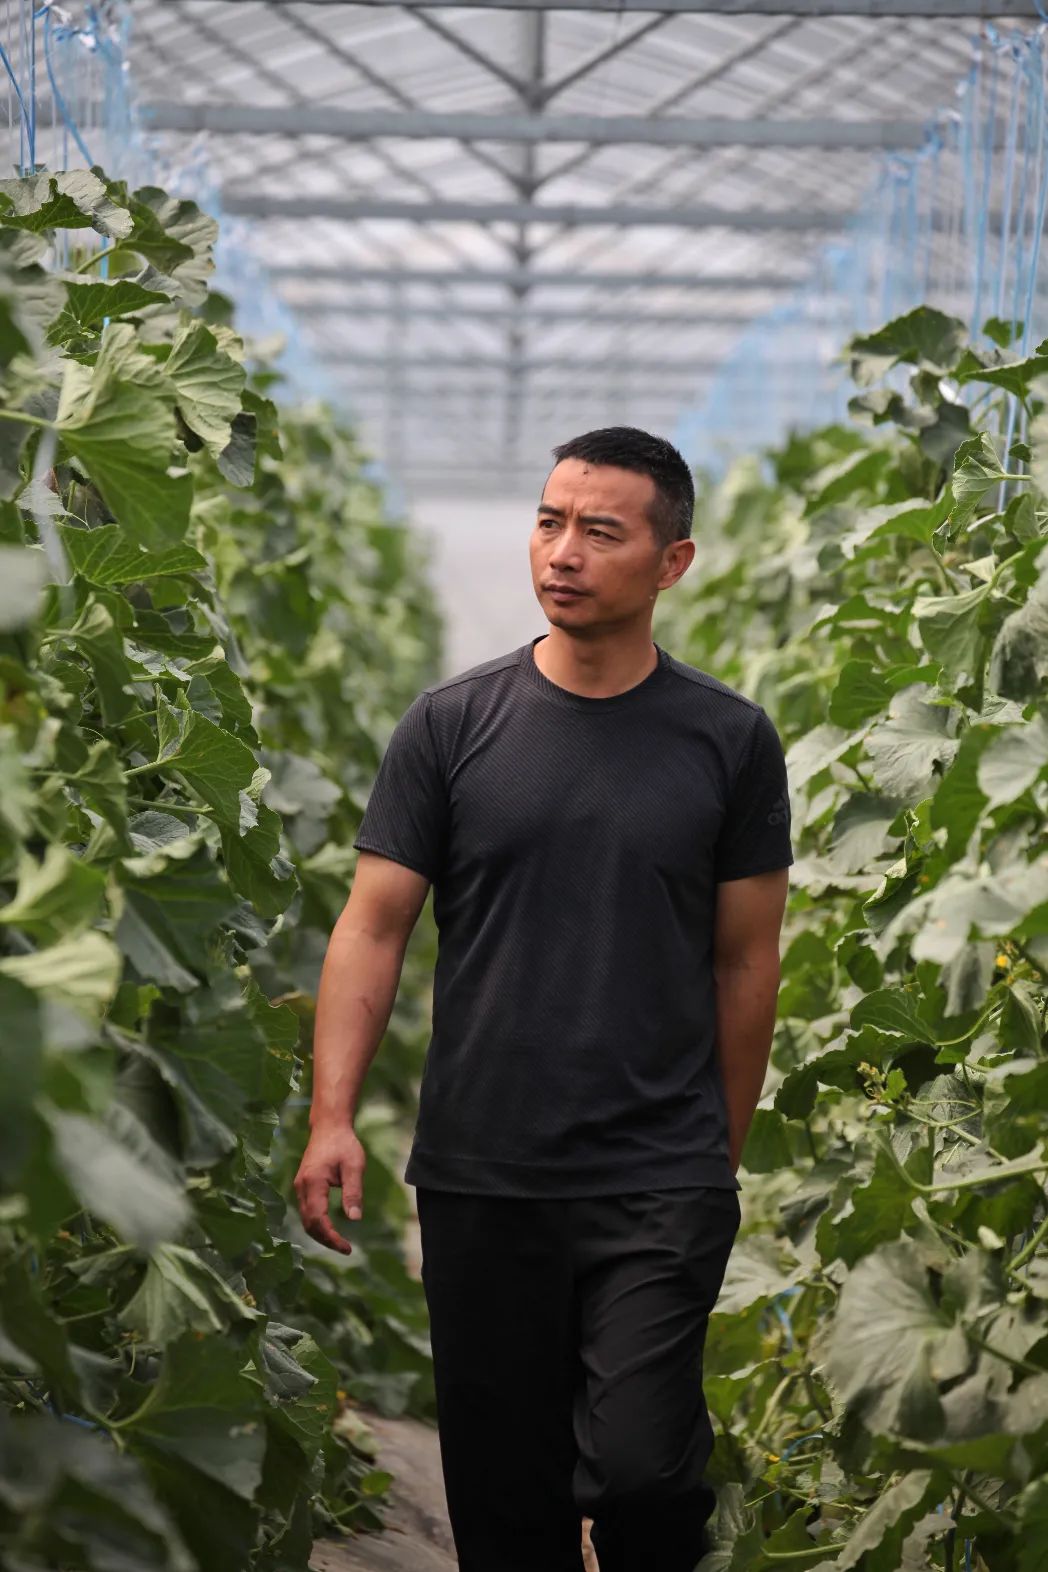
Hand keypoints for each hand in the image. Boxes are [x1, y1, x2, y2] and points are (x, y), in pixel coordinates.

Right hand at [294, 1125, 366, 1254]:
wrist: (329, 1127)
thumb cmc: (344, 1144)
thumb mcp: (355, 1167)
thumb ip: (353, 1192)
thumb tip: (355, 1219)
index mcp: (313, 1182)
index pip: (317, 1219)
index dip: (331, 1237)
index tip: (347, 1247)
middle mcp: (301, 1187)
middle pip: (308, 1224)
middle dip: (325, 1240)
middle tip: (346, 1248)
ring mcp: (299, 1187)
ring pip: (305, 1220)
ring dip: (320, 1234)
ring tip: (340, 1243)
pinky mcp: (302, 1186)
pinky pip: (306, 1212)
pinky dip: (316, 1225)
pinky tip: (331, 1229)